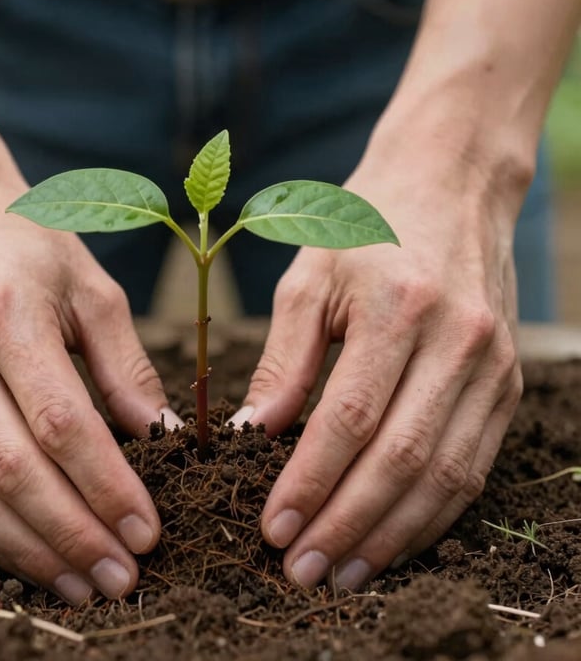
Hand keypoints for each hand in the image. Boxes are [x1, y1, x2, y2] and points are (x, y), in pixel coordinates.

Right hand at [0, 164, 179, 602]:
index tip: (148, 530)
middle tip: (123, 577)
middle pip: (13, 473)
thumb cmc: (25, 245)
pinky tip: (32, 556)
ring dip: (31, 552)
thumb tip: (161, 439)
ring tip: (85, 585)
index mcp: (4, 316)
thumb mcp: (91, 288)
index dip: (106, 487)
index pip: (61, 425)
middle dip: (74, 536)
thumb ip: (127, 366)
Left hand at [233, 123, 524, 591]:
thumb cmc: (366, 225)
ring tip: (343, 576)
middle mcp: (457, 342)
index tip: (273, 529)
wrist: (449, 184)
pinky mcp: (506, 383)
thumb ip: (286, 356)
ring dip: (391, 536)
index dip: (310, 483)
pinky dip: (432, 515)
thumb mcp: (310, 275)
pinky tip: (393, 540)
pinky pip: (473, 467)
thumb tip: (255, 434)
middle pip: (401, 460)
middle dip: (347, 527)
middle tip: (300, 573)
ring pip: (445, 477)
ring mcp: (492, 366)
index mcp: (400, 308)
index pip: (349, 420)